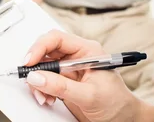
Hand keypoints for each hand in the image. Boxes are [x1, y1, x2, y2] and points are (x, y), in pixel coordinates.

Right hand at [24, 30, 153, 121]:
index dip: (40, 47)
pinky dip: (42, 89)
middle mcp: (77, 56)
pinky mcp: (65, 82)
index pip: (57, 39)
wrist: (124, 119)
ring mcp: (70, 70)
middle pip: (47, 51)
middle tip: (30, 79)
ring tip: (44, 97)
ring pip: (43, 66)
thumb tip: (37, 77)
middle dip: (36, 67)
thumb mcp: (89, 95)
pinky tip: (48, 99)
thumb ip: (62, 86)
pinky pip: (46, 80)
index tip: (29, 61)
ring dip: (38, 81)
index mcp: (87, 50)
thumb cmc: (117, 104)